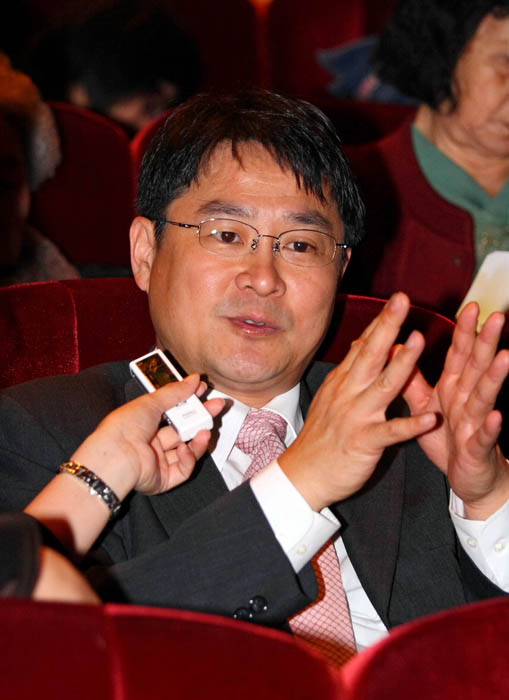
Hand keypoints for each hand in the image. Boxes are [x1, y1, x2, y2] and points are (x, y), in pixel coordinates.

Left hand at [71, 375, 223, 497]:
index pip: (172, 411)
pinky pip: (182, 469)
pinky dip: (187, 459)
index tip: (203, 391)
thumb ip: (175, 392)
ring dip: (197, 440)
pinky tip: (184, 450)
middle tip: (216, 407)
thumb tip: (194, 379)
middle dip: (200, 419)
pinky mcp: (163, 479)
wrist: (115, 457)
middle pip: (182, 430)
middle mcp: (151, 442)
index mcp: (144, 423)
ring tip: (206, 431)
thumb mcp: (151, 402)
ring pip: (186, 450)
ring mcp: (157, 461)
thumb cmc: (125, 427)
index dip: (188, 401)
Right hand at [279, 293, 436, 510]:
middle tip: (403, 301)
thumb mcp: (331, 396)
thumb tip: (363, 343)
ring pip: (383, 386)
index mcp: (343, 381)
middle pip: (372, 355)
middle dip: (388, 326)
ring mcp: (356, 417)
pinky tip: (430, 418)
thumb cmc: (322, 436)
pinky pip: (391, 432)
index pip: (365, 345)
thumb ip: (351, 370)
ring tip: (419, 340)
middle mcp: (349, 393)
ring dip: (402, 363)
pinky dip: (410, 425)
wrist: (304, 475)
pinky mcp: (364, 442)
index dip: (381, 321)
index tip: (397, 298)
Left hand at [403, 302, 508, 518]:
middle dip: (486, 343)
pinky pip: (483, 437)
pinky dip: (489, 426)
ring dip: (495, 377)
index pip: (459, 355)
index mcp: (453, 388)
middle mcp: (467, 400)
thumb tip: (398, 348)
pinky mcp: (477, 449)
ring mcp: (475, 423)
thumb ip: (413, 380)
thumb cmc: (447, 439)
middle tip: (497, 317)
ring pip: (485, 397)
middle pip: (477, 368)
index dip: (464, 332)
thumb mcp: (425, 406)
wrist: (467, 478)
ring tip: (505, 357)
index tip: (470, 307)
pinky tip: (496, 415)